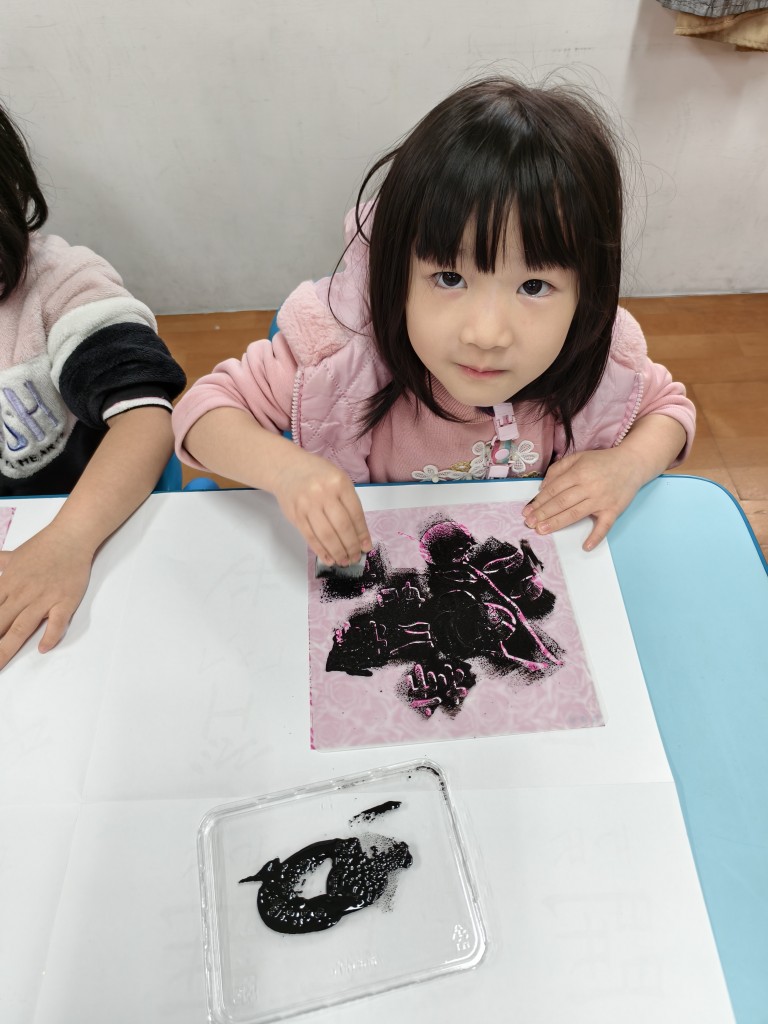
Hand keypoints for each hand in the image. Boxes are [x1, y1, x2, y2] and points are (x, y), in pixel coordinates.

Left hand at [0, 523, 93, 668]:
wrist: (71, 537)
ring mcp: (44, 599)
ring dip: (7, 648)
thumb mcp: (12, 555)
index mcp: (7, 584)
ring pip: (21, 628)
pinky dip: (50, 636)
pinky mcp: (65, 601)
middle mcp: (22, 594)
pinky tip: (43, 648)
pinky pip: (56, 623)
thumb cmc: (44, 547)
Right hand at [271, 450, 371, 565]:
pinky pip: (310, 537)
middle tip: (354, 558)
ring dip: (337, 552)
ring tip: (344, 561)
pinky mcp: (296, 515)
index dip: (362, 534)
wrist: (287, 468)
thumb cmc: (317, 475)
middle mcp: (323, 493)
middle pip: (342, 527)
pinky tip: (329, 558)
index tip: (366, 547)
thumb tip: (359, 535)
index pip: (355, 514)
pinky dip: (321, 550)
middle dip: (351, 546)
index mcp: (340, 483)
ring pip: (326, 535)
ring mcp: (308, 505)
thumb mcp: (338, 481)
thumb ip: (348, 504)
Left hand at [522, 448, 645, 550]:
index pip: (554, 490)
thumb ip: (558, 469)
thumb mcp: (578, 457)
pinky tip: (586, 547)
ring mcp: (601, 500)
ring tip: (542, 530)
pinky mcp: (613, 510)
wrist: (632, 463)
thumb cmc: (602, 461)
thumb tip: (542, 488)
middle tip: (529, 523)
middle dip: (543, 514)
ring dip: (557, 523)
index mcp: (579, 472)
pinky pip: (604, 526)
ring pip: (575, 514)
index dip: (539, 501)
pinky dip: (596, 537)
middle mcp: (588, 487)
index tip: (527, 511)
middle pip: (561, 502)